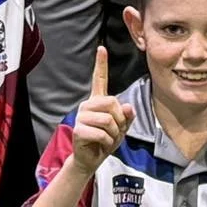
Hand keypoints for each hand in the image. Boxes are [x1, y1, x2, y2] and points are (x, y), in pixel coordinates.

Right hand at [70, 47, 135, 171]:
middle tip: (115, 130)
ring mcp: (81, 116)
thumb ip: (127, 116)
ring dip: (114, 134)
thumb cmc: (106, 140)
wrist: (91, 159)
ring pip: (108, 120)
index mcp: (98, 101)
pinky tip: (101, 144)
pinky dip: (107, 142)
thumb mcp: (122, 128)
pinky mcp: (78, 129)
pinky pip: (102, 134)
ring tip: (107, 138)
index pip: (99, 79)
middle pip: (111, 102)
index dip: (101, 64)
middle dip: (119, 119)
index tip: (102, 48)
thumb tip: (127, 106)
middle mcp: (87, 105)